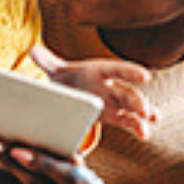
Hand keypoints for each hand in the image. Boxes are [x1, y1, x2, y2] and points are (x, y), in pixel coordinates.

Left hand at [30, 44, 157, 138]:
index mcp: (99, 71)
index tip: (145, 76)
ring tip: (150, 122)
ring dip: (142, 115)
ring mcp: (114, 102)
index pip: (117, 70)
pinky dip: (137, 125)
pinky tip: (145, 133)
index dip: (130, 72)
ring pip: (132, 108)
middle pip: (127, 92)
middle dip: (138, 101)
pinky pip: (128, 120)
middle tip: (145, 111)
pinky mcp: (113, 116)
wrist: (69, 92)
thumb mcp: (56, 71)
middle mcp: (110, 86)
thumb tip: (32, 50)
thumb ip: (46, 62)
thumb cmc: (66, 78)